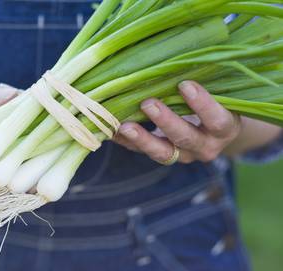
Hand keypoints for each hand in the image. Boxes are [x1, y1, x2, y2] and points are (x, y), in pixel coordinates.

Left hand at [115, 81, 241, 163]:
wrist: (211, 130)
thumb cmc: (215, 99)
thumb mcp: (219, 91)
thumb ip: (205, 79)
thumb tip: (180, 49)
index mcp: (225, 128)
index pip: (217, 119)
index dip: (202, 105)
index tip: (185, 85)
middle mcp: (205, 146)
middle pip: (185, 138)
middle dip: (166, 121)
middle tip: (148, 103)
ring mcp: (182, 155)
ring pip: (162, 153)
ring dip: (142, 139)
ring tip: (124, 126)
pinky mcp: (161, 156)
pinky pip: (140, 152)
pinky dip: (125, 141)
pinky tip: (110, 130)